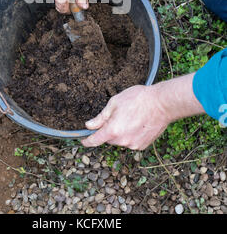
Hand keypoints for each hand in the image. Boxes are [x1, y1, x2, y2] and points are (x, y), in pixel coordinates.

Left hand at [82, 73, 204, 148]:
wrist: (162, 104)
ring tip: (131, 117)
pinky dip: (131, 135)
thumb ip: (100, 117)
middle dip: (109, 129)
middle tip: (118, 115)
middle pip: (109, 138)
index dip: (87, 141)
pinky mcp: (143, 145)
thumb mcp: (115, 103)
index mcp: (112, 130)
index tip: (83, 141)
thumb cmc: (138, 99)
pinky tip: (138, 123)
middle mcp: (122, 141)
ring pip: (121, 140)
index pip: (95, 140)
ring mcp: (133, 145)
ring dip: (121, 132)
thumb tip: (89, 125)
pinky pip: (131, 141)